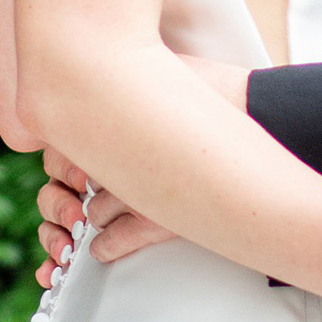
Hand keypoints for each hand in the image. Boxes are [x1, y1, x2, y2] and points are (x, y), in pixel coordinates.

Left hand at [34, 57, 250, 283]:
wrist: (265, 120)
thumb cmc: (221, 92)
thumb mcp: (165, 74)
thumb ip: (132, 86)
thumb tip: (111, 88)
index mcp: (106, 119)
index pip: (57, 148)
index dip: (64, 160)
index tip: (77, 164)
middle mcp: (111, 156)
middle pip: (65, 183)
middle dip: (69, 194)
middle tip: (83, 192)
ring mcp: (131, 192)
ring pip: (91, 213)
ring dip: (94, 217)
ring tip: (105, 213)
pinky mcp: (154, 222)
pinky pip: (112, 242)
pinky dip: (106, 247)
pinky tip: (104, 247)